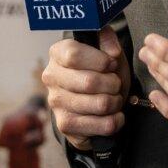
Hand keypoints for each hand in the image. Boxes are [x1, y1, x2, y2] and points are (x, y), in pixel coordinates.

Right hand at [43, 25, 130, 149]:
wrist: (95, 99)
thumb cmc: (101, 71)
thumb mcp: (108, 51)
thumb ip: (109, 41)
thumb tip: (112, 51)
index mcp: (58, 53)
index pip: (74, 55)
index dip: (100, 61)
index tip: (111, 64)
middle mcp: (51, 77)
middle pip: (89, 82)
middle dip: (113, 83)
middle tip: (116, 84)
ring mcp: (55, 103)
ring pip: (100, 104)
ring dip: (116, 102)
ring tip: (115, 98)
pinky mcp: (65, 125)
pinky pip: (102, 125)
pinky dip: (116, 120)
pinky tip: (114, 115)